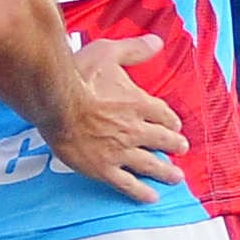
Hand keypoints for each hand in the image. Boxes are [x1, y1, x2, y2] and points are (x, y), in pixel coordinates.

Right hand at [43, 36, 188, 205]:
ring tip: (176, 177)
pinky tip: (151, 197)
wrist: (57, 103)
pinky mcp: (104, 169)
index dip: (170, 120)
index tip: (175, 125)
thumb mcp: (109, 52)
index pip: (162, 114)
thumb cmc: (80, 75)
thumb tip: (157, 42)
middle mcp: (134, 129)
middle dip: (174, 145)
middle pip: (161, 140)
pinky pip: (127, 184)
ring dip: (165, 172)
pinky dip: (141, 192)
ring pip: (150, 165)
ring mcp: (120, 152)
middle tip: (182, 149)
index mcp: (138, 103)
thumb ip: (134, 49)